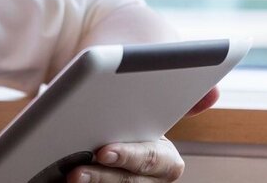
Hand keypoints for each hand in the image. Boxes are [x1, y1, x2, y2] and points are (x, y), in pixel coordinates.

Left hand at [63, 87, 218, 181]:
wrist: (101, 109)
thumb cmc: (127, 102)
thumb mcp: (147, 92)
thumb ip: (176, 94)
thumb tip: (214, 93)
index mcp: (163, 155)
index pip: (154, 159)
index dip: (130, 156)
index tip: (103, 150)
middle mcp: (146, 179)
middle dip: (102, 176)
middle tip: (75, 166)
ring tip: (66, 174)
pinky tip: (52, 180)